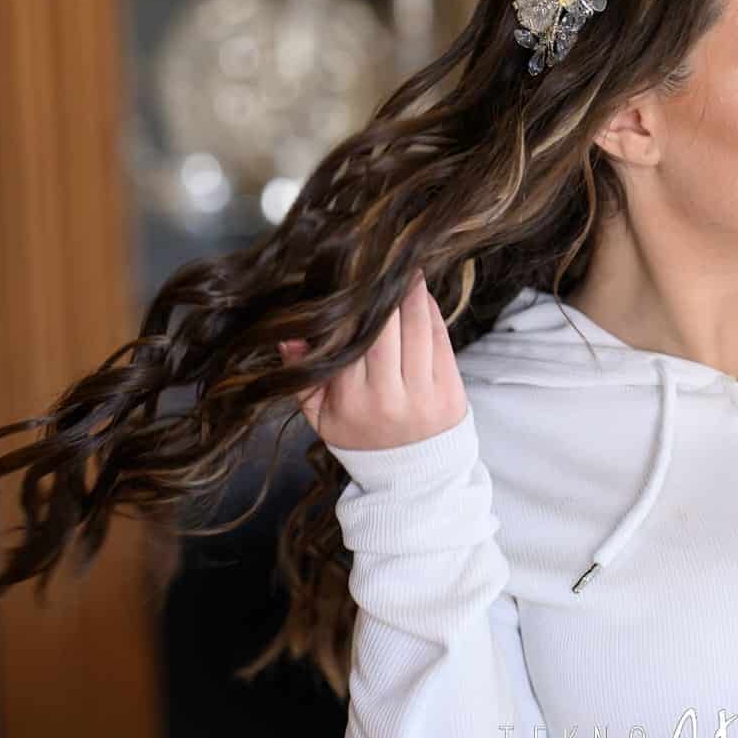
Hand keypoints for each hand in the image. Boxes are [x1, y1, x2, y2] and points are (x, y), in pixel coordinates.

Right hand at [278, 270, 468, 451]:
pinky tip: (420, 292)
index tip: (350, 278)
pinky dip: (430, 311)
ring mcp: (421, 393)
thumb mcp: (322, 419)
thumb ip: (301, 379)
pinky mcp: (450, 389)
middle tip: (379, 259)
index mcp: (350, 401)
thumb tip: (287, 336)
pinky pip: (440, 339)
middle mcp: (386, 397)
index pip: (350, 341)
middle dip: (383, 291)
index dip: (352, 307)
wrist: (415, 478)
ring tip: (402, 266)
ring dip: (410, 293)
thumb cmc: (362, 438)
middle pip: (384, 330)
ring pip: (416, 328)